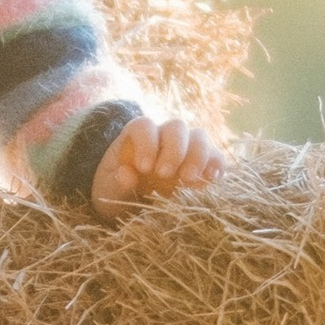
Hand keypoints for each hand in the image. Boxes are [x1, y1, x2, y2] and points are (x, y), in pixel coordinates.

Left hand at [90, 111, 224, 215]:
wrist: (132, 198)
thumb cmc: (117, 187)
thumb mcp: (109, 188)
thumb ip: (116, 181)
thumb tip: (125, 174)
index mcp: (138, 134)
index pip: (144, 125)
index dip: (146, 143)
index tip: (143, 168)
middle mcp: (164, 134)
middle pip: (176, 127)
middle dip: (173, 150)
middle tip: (164, 174)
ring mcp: (186, 145)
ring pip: (199, 136)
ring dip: (197, 156)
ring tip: (187, 179)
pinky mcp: (202, 161)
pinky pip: (215, 156)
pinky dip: (216, 165)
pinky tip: (211, 179)